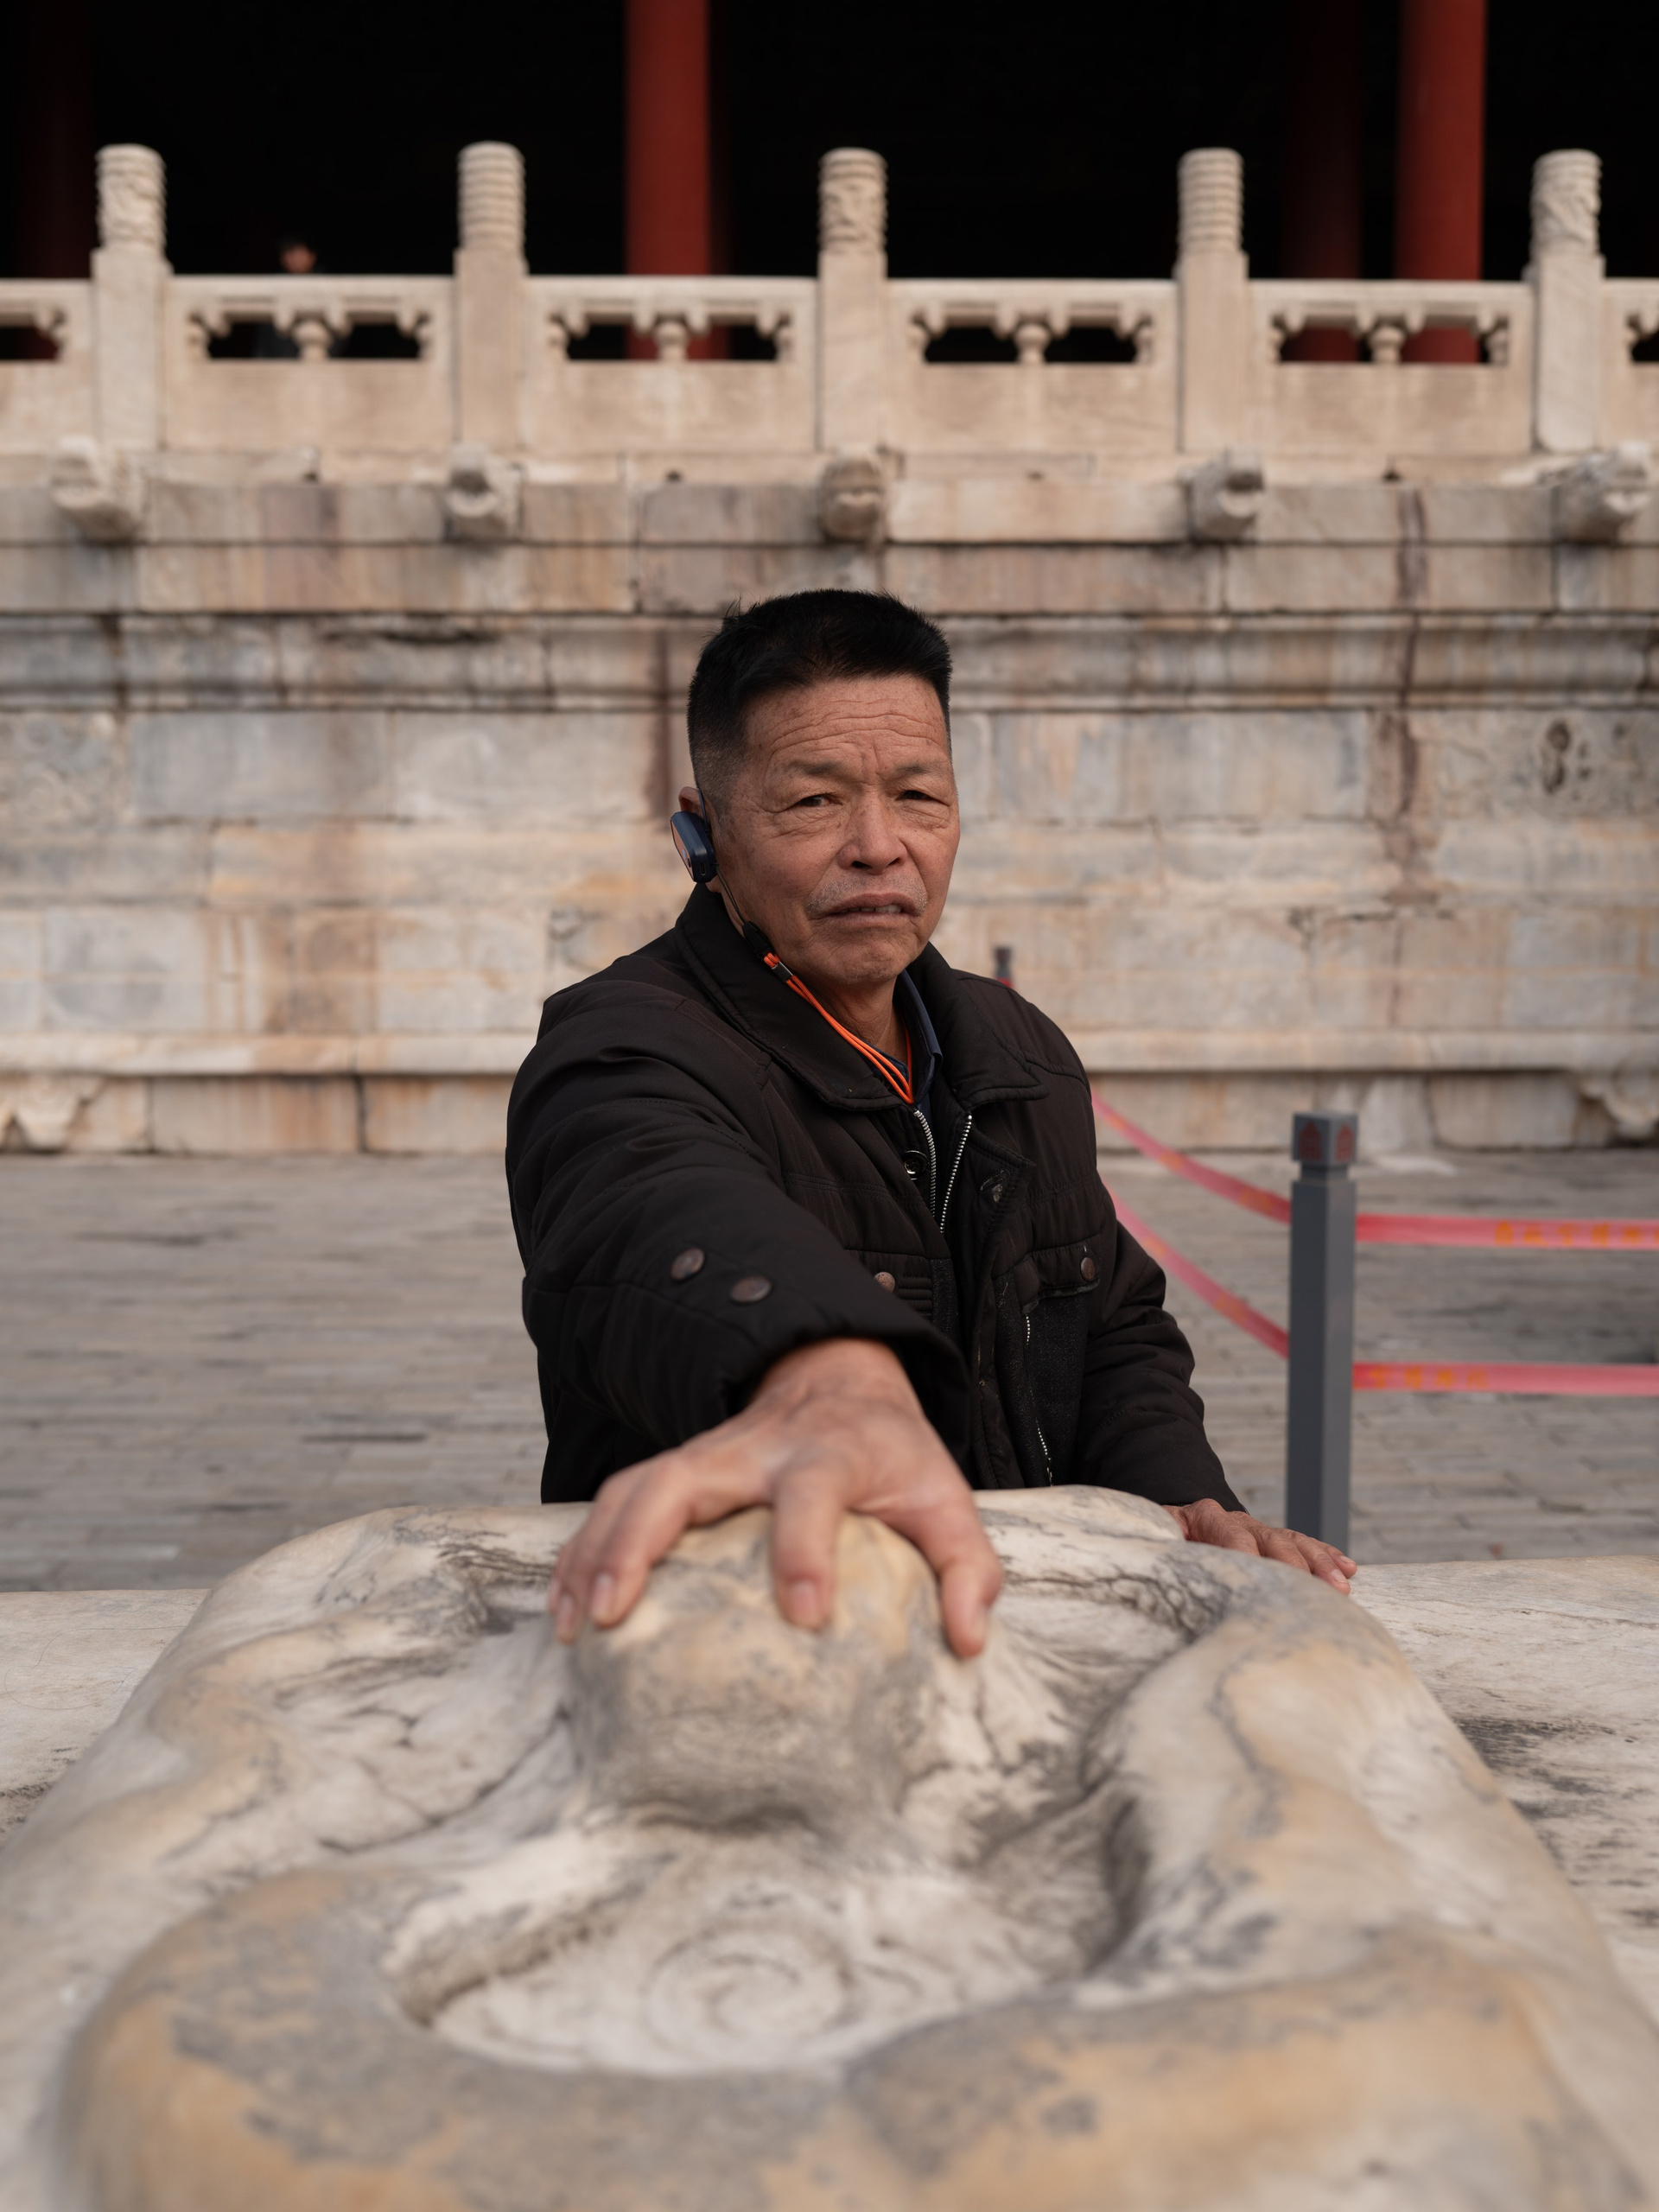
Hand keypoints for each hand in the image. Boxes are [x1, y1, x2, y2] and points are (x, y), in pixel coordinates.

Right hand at [548, 1338, 1003, 1656]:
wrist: (839, 1379)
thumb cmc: (892, 1458)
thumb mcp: (947, 1499)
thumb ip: (968, 1569)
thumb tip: (968, 1643)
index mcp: (827, 1455)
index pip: (813, 1494)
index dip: (807, 1549)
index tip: (806, 1614)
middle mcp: (753, 1450)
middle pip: (680, 1479)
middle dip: (641, 1542)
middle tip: (615, 1615)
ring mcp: (705, 1455)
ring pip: (632, 1488)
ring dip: (594, 1551)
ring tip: (574, 1626)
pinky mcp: (677, 1470)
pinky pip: (614, 1501)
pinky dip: (582, 1550)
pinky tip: (565, 1609)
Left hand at [1168, 1497, 1355, 1593]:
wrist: (1166, 1527)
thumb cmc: (1158, 1546)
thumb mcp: (1154, 1543)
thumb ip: (1161, 1548)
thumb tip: (1162, 1558)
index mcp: (1202, 1518)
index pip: (1232, 1535)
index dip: (1250, 1557)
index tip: (1266, 1581)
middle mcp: (1235, 1521)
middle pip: (1271, 1540)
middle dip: (1296, 1566)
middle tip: (1316, 1591)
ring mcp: (1256, 1530)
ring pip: (1293, 1542)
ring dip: (1320, 1564)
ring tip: (1341, 1586)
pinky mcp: (1271, 1542)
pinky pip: (1303, 1545)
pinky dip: (1325, 1556)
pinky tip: (1347, 1569)